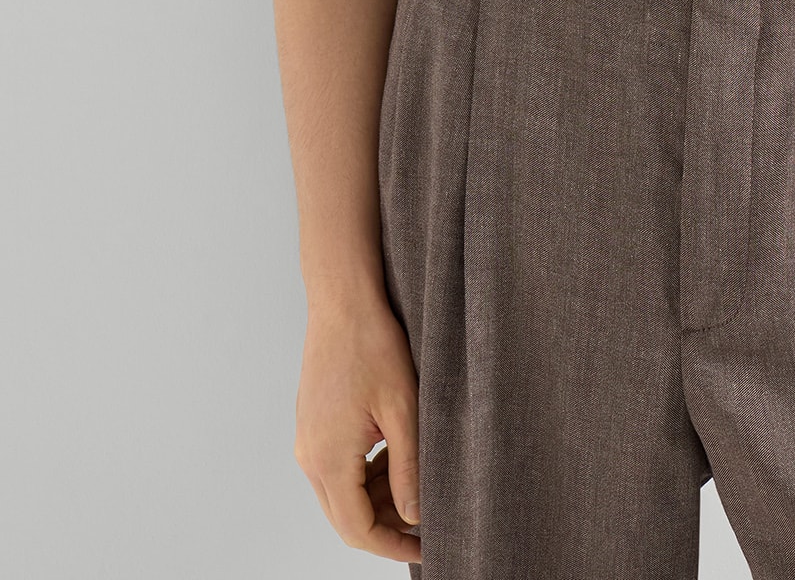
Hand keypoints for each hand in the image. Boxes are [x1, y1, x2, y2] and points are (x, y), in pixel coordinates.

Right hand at [294, 291, 421, 560]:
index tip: (427, 548)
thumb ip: (409, 468)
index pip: (357, 530)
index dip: (394, 546)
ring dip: (379, 498)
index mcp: (329, 460)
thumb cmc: (373, 347)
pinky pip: (338, 469)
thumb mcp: (404, 409)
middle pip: (346, 518)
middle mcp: (310, 457)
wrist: (343, 302)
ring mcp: (308, 442)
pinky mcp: (313, 427)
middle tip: (430, 518)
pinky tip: (396, 455)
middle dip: (389, 525)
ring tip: (419, 480)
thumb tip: (414, 516)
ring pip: (342, 494)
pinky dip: (367, 474)